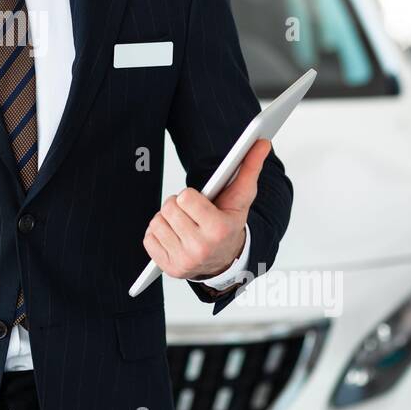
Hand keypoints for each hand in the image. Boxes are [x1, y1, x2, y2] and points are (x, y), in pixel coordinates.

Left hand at [142, 139, 271, 279]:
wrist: (225, 261)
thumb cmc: (230, 224)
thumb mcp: (241, 198)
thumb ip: (250, 168)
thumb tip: (262, 142)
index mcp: (218, 230)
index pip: (184, 197)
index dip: (191, 196)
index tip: (200, 203)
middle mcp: (200, 249)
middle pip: (168, 207)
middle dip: (178, 206)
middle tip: (192, 214)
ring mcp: (183, 261)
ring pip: (157, 222)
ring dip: (167, 220)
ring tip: (184, 225)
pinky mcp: (169, 267)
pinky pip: (148, 238)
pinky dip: (158, 234)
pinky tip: (175, 237)